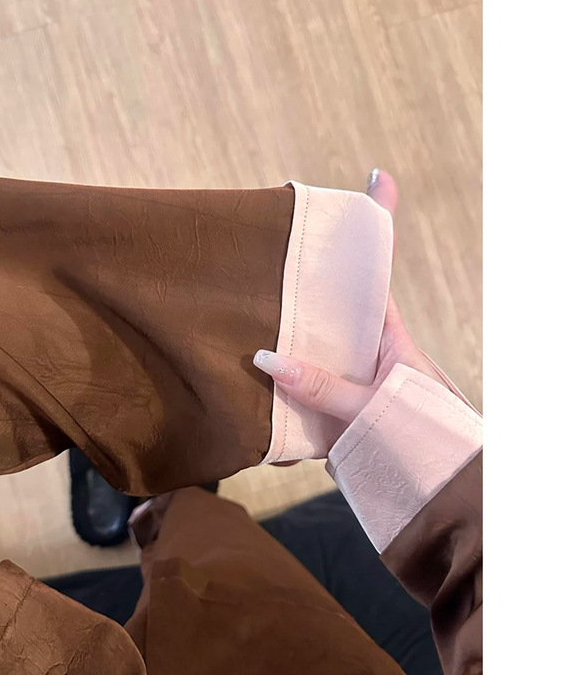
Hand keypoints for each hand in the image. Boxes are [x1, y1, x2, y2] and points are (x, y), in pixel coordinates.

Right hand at [254, 169, 443, 428]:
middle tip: (266, 265)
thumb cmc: (421, 440)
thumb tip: (265, 358)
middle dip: (303, 291)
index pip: (379, 273)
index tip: (378, 179)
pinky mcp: (334, 414)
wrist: (434, 495)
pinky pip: (300, 396)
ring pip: (309, 354)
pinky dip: (278, 397)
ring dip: (281, 349)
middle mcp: (367, 354)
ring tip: (239, 328)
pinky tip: (248, 396)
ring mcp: (349, 383)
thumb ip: (321, 386)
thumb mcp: (372, 407)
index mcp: (391, 339)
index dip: (378, 227)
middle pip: (331, 312)